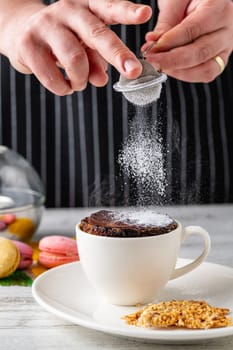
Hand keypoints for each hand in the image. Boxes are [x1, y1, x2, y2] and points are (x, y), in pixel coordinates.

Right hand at [1, 0, 150, 94]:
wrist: (20, 34)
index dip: (127, 11)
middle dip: (117, 55)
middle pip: (96, 33)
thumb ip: (97, 61)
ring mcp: (46, 25)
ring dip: (81, 80)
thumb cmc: (61, 41)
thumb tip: (102, 79)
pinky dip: (63, 88)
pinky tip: (64, 86)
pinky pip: (52, 76)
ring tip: (78, 84)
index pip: (109, 7)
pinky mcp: (28, 44)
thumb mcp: (84, 48)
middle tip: (132, 71)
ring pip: (75, 59)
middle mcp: (67, 11)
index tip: (145, 14)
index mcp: (86, 8)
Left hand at [141, 0, 232, 81]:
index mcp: (218, 6)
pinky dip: (186, 75)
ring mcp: (226, 46)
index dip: (169, 42)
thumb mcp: (175, 2)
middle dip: (171, 60)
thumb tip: (151, 45)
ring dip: (179, 71)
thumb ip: (165, 24)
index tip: (151, 49)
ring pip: (206, 69)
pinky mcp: (220, 58)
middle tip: (152, 60)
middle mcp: (227, 28)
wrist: (202, 1)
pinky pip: (206, 74)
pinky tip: (171, 68)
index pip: (192, 30)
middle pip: (200, 52)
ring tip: (160, 66)